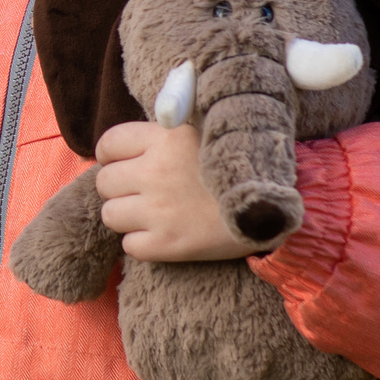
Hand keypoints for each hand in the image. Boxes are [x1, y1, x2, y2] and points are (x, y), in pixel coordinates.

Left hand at [94, 121, 252, 261]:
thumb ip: (165, 137)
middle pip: (105, 182)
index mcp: (165, 139)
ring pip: (110, 215)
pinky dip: (142, 244)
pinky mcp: (167, 244)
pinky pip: (129, 246)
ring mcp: (159, 210)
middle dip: (119, 189)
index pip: (108, 144)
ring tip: (153, 215)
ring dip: (127, 217)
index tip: (123, 164)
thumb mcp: (203, 133)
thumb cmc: (240, 168)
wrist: (275, 207)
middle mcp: (156, 172)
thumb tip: (128, 147)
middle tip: (143, 193)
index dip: (111, 156)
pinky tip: (164, 235)